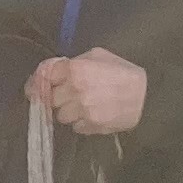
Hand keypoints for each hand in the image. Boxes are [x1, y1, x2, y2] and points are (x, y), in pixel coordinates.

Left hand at [28, 48, 147, 137]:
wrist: (148, 96)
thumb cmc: (123, 71)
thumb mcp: (98, 55)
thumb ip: (73, 62)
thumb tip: (54, 70)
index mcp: (75, 69)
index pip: (44, 76)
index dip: (38, 81)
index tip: (34, 87)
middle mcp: (74, 90)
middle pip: (49, 99)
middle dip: (55, 97)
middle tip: (66, 95)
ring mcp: (82, 110)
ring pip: (60, 116)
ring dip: (68, 111)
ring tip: (83, 105)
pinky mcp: (91, 126)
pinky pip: (76, 127)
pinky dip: (81, 122)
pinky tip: (93, 114)